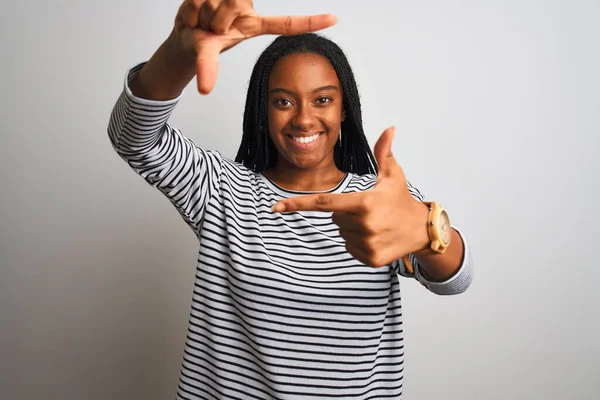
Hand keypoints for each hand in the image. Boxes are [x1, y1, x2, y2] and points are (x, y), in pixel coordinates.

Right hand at [173, 0, 336, 93]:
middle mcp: (245, 6)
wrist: (183, 34)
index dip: (310, 21)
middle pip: (234, 5)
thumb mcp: (206, 54)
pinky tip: (194, 14)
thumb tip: (204, 90)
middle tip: (211, 29)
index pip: (286, 23)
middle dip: (217, 20)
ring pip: (216, 2)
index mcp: (254, 24)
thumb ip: (207, 68)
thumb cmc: (202, 44)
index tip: (334, 19)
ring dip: (203, 15)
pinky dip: (192, 10)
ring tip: (202, 22)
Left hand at [272, 127, 430, 266]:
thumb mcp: (393, 175)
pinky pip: (350, 248)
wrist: (422, 231)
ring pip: (342, 233)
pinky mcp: (370, 260)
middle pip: (335, 219)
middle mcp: (364, 226)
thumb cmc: (402, 200)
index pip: (324, 203)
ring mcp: (367, 245)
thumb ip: (384, 153)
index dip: (297, 204)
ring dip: (353, 228)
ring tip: (375, 224)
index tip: (276, 207)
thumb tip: (389, 128)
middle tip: (370, 210)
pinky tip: (377, 237)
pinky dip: (359, 243)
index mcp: (364, 203)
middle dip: (346, 213)